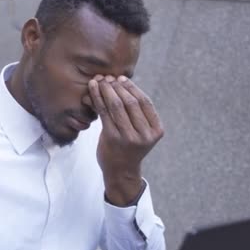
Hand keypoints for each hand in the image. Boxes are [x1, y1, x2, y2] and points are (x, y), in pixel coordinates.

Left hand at [87, 75, 163, 205]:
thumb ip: (135, 111)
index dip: (132, 88)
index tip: (121, 78)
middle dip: (118, 87)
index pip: (145, 102)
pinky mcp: (112, 138)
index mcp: (156, 130)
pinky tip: (92, 89)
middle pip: (131, 102)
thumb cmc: (129, 147)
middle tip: (108, 77)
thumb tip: (118, 82)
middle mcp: (144, 135)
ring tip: (99, 81)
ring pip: (117, 105)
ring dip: (106, 90)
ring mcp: (129, 137)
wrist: (120, 171)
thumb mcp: (139, 131)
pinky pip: (104, 112)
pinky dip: (97, 98)